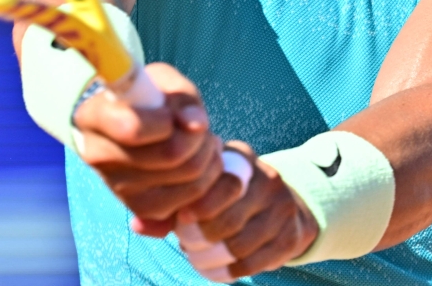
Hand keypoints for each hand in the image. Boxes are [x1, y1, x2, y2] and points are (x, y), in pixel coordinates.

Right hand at [73, 63, 224, 224]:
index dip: (166, 122)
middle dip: (199, 138)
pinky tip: (196, 164)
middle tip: (200, 127)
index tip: (171, 114)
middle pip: (171, 155)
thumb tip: (196, 124)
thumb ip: (182, 97)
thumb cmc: (147, 97)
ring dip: (208, 159)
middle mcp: (98, 156)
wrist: (132, 123)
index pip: (132, 128)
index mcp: (93, 116)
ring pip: (188, 182)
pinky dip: (205, 183)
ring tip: (202, 142)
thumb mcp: (162, 82)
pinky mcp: (138, 208)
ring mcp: (117, 187)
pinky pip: (188, 204)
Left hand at [178, 142, 318, 280]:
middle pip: (229, 219)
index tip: (181, 218)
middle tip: (185, 245)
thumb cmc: (228, 194)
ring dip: (211, 258)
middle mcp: (268, 179)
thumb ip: (178, 199)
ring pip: (239, 245)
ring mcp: (282, 209)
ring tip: (196, 259)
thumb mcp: (208, 183)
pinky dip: (228, 272)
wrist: (279, 205)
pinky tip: (212, 270)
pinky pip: (254, 263)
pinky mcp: (291, 237)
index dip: (199, 206)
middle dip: (200, 238)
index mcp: (243, 159)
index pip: (221, 183)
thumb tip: (141, 224)